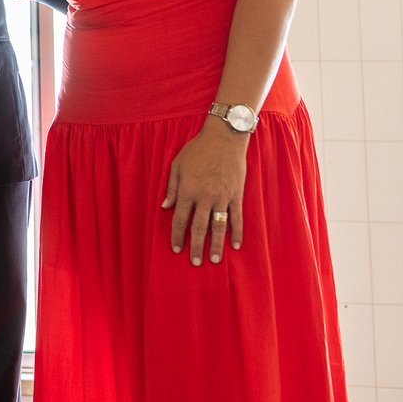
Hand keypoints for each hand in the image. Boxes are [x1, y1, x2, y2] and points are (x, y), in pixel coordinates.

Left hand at [162, 117, 249, 265]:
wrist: (224, 138)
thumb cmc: (197, 150)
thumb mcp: (177, 165)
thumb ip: (172, 188)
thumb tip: (165, 207)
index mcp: (187, 190)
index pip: (180, 219)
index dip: (177, 235)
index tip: (176, 249)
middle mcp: (204, 197)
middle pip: (198, 227)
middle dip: (195, 246)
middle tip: (194, 262)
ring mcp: (222, 197)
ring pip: (218, 226)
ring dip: (216, 245)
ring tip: (215, 261)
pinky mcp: (236, 195)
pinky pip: (237, 217)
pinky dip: (237, 232)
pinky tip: (235, 245)